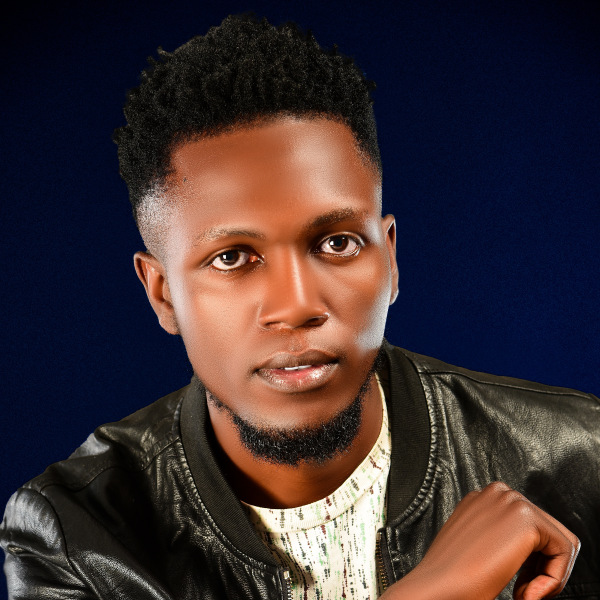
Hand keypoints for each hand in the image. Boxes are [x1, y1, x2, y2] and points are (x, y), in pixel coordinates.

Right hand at [381, 482, 579, 599]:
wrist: (437, 587)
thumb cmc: (452, 577)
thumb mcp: (476, 547)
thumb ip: (498, 537)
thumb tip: (530, 551)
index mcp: (482, 498)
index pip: (529, 529)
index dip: (529, 566)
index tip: (517, 587)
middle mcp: (498, 493)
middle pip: (548, 532)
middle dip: (541, 569)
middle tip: (522, 594)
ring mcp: (511, 501)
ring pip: (560, 540)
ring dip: (547, 574)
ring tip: (522, 594)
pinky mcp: (526, 519)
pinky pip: (565, 549)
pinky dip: (555, 579)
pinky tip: (526, 593)